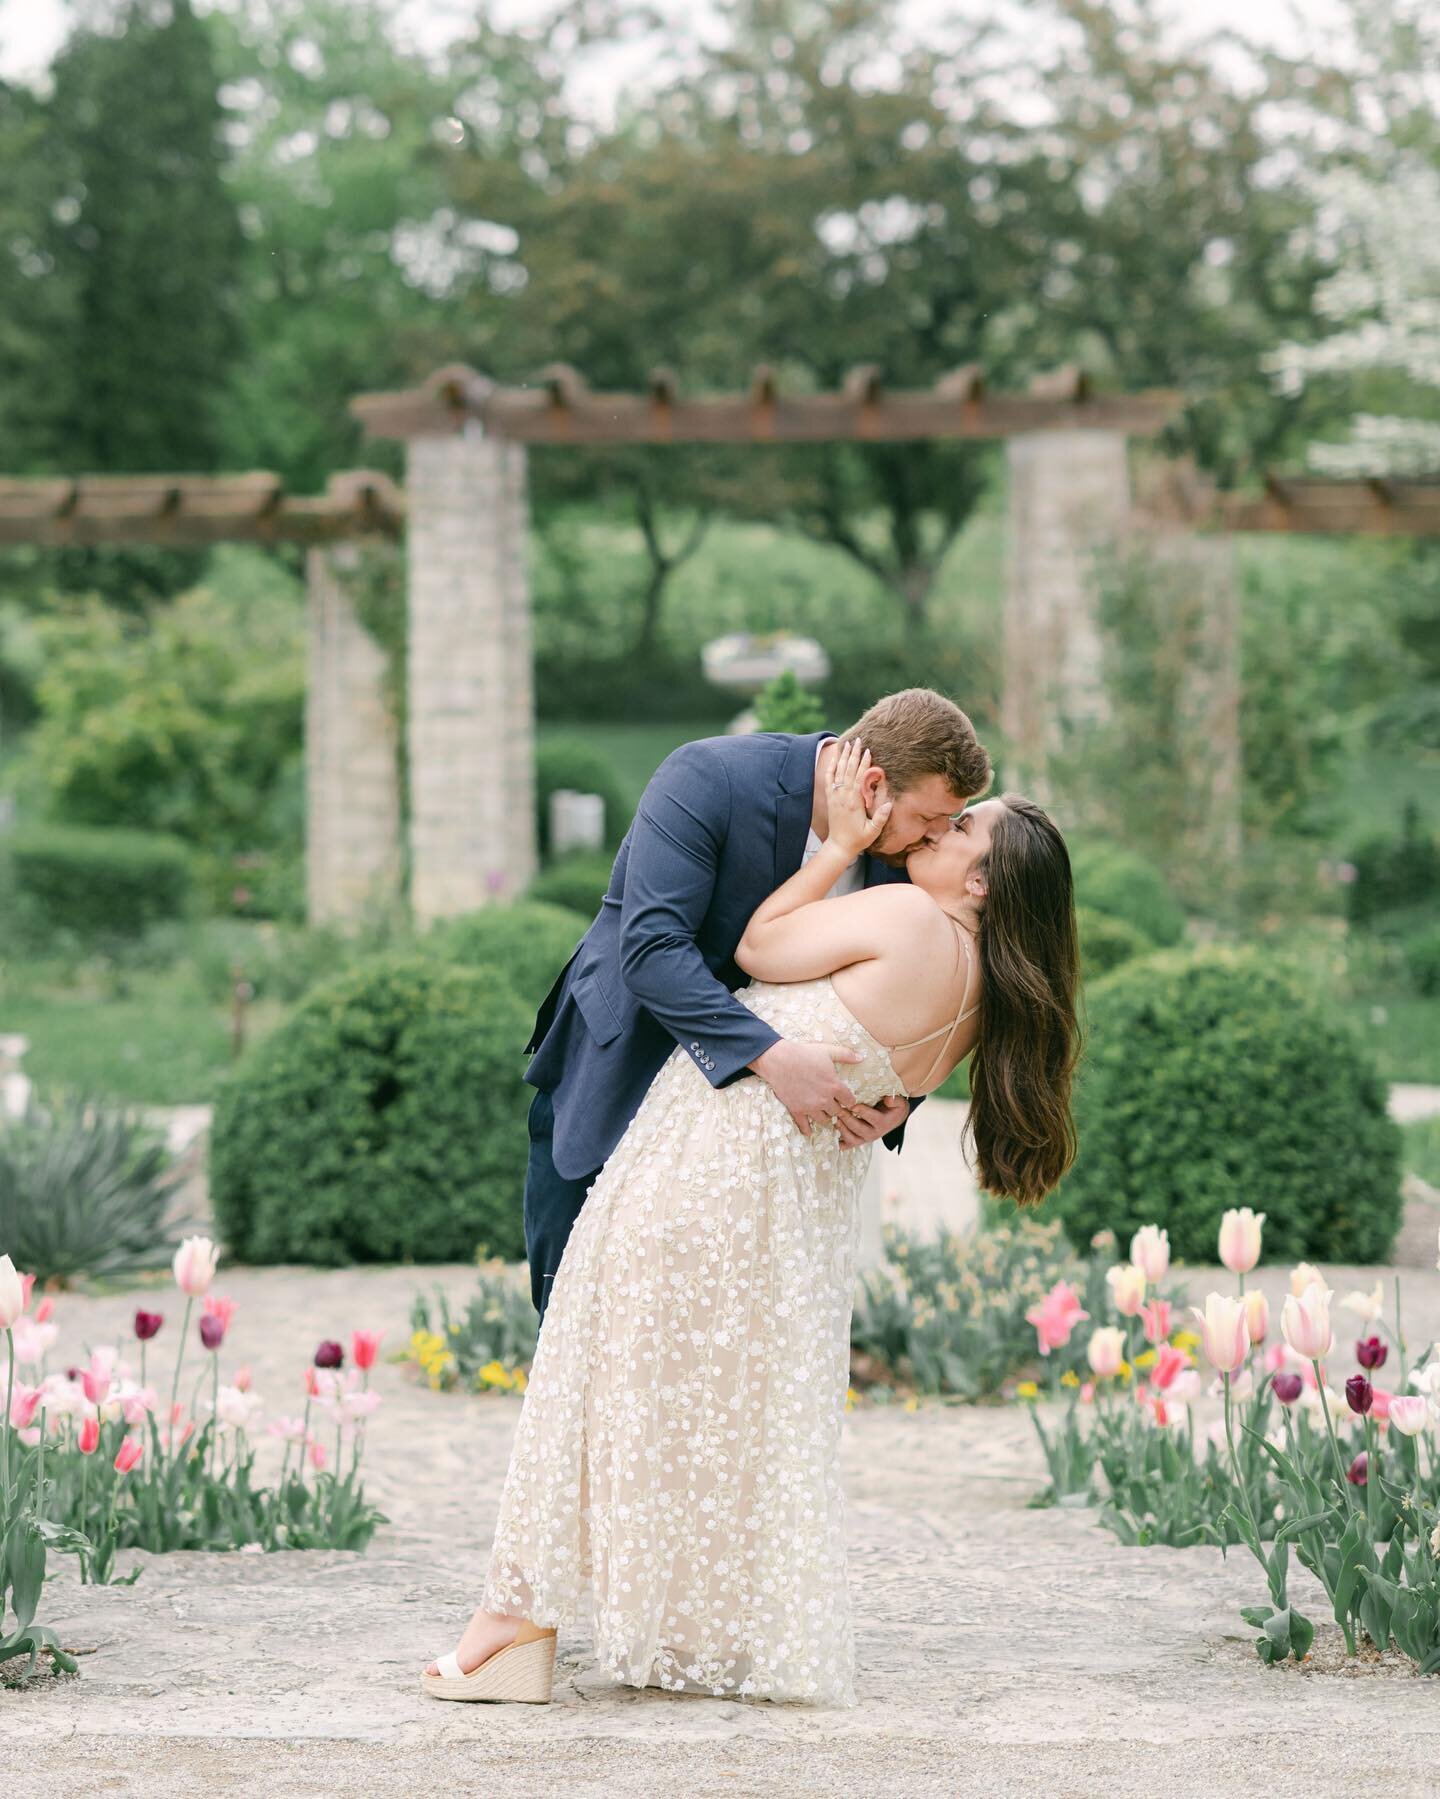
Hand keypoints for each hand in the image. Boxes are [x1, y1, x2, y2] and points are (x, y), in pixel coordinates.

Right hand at [751, 1038, 861, 1137]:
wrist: (779, 1060)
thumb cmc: (804, 1053)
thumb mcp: (828, 1051)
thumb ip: (846, 1055)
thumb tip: (861, 1057)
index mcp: (834, 1086)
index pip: (850, 1101)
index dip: (849, 1100)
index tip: (846, 1099)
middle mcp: (825, 1100)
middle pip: (837, 1112)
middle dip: (837, 1109)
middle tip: (834, 1105)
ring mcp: (810, 1107)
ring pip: (823, 1120)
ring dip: (824, 1117)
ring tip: (822, 1113)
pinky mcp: (797, 1110)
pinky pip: (804, 1125)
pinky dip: (807, 1129)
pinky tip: (809, 1132)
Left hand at [825, 739, 891, 859]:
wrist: (839, 846)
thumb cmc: (858, 839)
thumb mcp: (873, 831)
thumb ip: (880, 818)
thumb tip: (889, 804)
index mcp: (854, 802)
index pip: (858, 778)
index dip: (864, 764)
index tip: (868, 750)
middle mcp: (843, 796)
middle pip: (848, 770)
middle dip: (853, 754)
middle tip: (858, 740)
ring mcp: (835, 797)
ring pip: (838, 772)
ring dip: (843, 757)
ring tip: (847, 743)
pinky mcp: (830, 799)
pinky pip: (829, 780)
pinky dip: (831, 768)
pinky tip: (835, 759)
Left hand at [835, 1094, 909, 1149]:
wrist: (892, 1118)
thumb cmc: (892, 1108)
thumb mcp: (899, 1103)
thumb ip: (895, 1100)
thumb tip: (888, 1099)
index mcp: (883, 1123)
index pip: (874, 1119)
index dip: (863, 1112)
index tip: (854, 1105)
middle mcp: (874, 1134)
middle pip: (859, 1129)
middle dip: (848, 1119)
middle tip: (839, 1110)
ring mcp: (864, 1139)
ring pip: (852, 1139)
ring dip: (842, 1129)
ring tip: (834, 1118)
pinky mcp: (857, 1141)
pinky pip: (846, 1145)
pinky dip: (837, 1142)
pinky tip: (829, 1133)